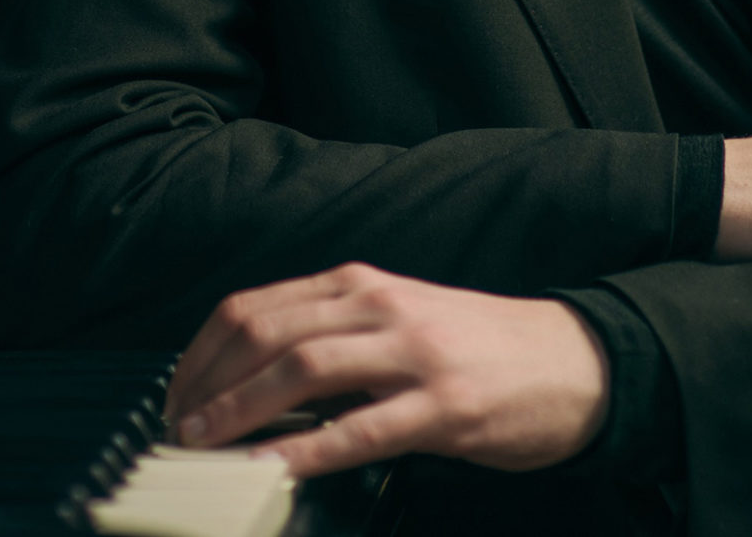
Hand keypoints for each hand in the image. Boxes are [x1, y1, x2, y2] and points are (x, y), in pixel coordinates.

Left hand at [162, 263, 609, 476]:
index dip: (201, 354)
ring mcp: (414, 355)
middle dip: (207, 384)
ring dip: (241, 410)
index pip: (254, 307)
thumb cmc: (478, 347)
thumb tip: (252, 378)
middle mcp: (380, 307)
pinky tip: (272, 467)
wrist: (574, 360)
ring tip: (206, 446)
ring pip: (303, 370)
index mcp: (361, 285)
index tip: (177, 396)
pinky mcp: (445, 408)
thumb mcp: (398, 318)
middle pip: (266, 333)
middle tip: (178, 429)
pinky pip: (360, 428)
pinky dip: (305, 448)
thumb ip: (333, 335)